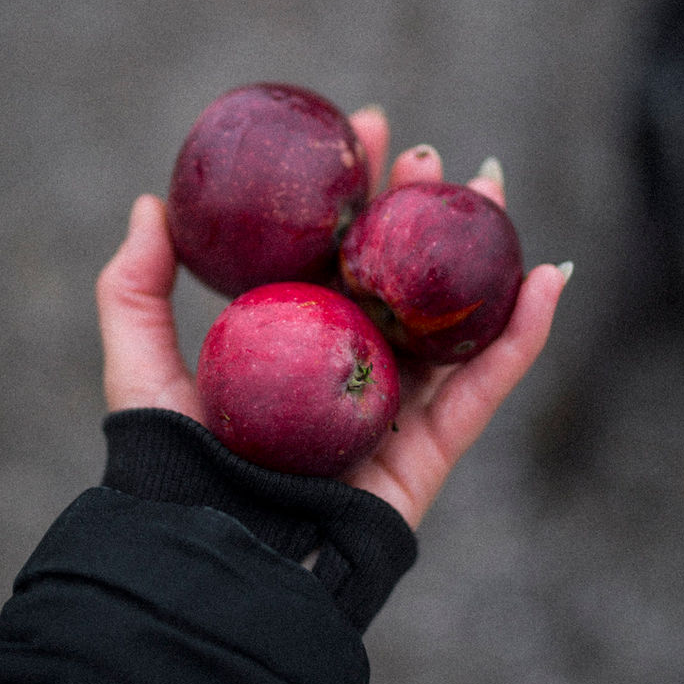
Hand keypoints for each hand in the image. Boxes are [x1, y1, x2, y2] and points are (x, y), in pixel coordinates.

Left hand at [96, 107, 570, 529]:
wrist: (212, 555)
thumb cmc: (170, 466)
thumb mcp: (138, 363)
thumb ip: (134, 287)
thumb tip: (150, 205)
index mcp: (294, 340)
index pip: (334, 248)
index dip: (353, 188)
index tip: (362, 128)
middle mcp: (350, 366)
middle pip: (399, 275)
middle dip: (418, 208)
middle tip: (427, 153)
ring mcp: (395, 405)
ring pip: (452, 319)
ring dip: (480, 253)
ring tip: (490, 188)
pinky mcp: (430, 450)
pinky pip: (487, 387)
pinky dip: (525, 337)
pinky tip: (549, 278)